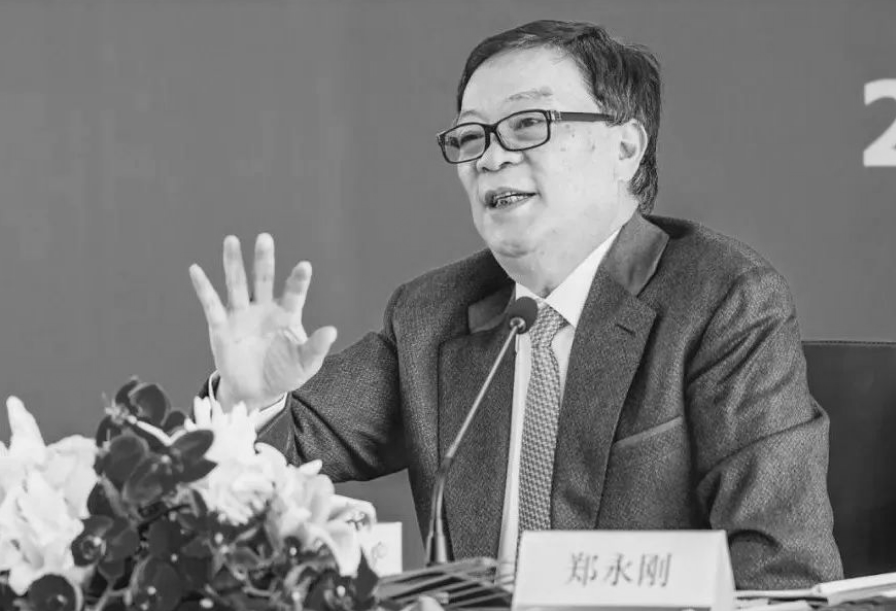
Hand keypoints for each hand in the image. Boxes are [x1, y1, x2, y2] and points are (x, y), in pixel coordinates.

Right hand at [189, 233, 336, 411]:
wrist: (257, 392)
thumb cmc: (284, 373)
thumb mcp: (305, 363)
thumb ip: (316, 347)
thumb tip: (332, 331)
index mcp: (286, 314)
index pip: (293, 292)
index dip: (298, 280)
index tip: (304, 266)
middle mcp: (264, 309)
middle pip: (263, 280)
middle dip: (264, 260)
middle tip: (265, 238)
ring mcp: (241, 315)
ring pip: (237, 284)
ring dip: (233, 263)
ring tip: (231, 240)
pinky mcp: (221, 327)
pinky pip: (211, 304)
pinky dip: (203, 287)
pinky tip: (195, 270)